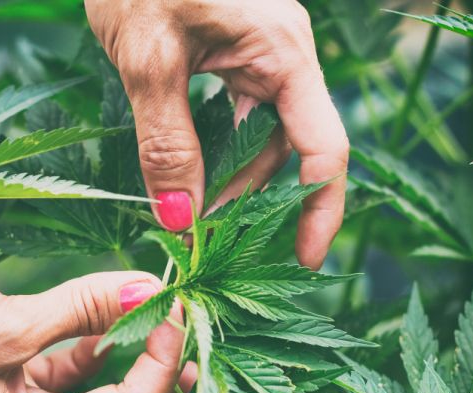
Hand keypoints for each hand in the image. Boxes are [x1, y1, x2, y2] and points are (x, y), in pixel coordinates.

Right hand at [0, 266, 190, 392]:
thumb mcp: (7, 325)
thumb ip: (81, 308)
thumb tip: (143, 290)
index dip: (159, 364)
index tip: (173, 315)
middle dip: (158, 387)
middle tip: (195, 355)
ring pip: (93, 387)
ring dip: (126, 355)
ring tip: (161, 322)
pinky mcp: (10, 366)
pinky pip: (65, 360)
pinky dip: (91, 338)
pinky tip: (109, 309)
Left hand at [86, 0, 347, 268]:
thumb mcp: (148, 60)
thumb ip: (167, 143)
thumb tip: (180, 220)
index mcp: (282, 52)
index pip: (324, 148)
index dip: (320, 210)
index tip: (304, 260)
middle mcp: (282, 56)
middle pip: (289, 147)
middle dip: (252, 197)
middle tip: (206, 236)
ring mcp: (260, 53)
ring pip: (259, 134)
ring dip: (227, 174)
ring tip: (188, 206)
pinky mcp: (233, 52)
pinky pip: (236, 113)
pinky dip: (214, 146)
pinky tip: (186, 166)